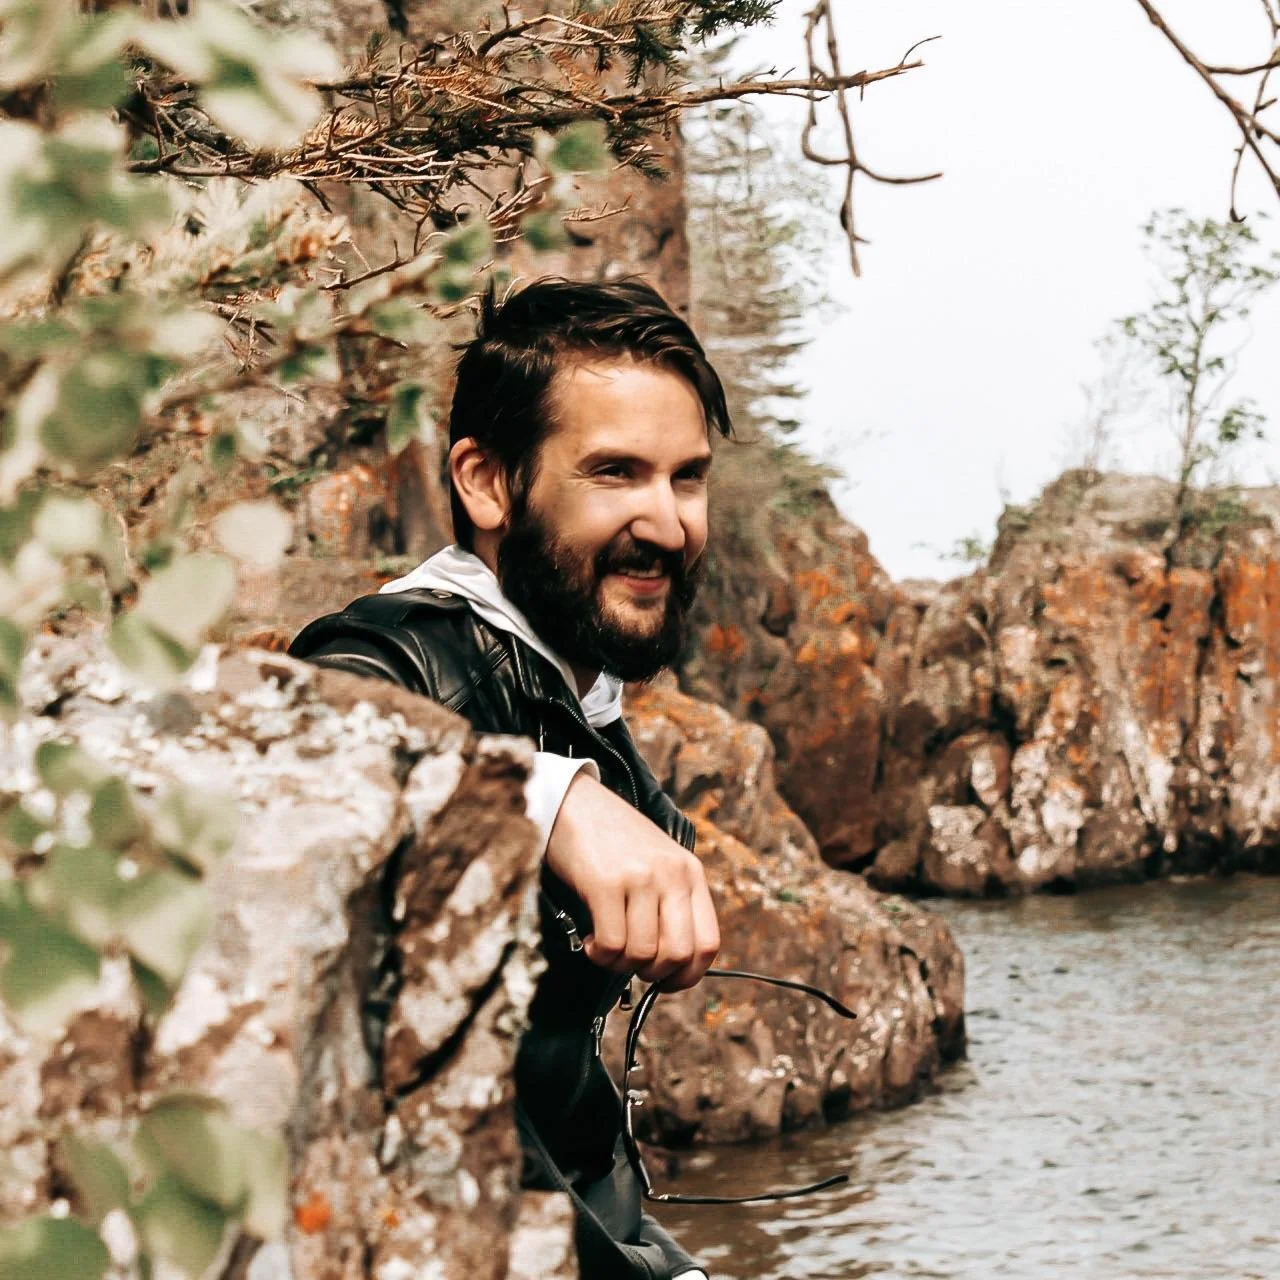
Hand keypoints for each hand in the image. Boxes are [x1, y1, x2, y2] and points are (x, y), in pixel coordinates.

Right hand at [546, 771, 718, 989]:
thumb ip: (671, 903)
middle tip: (631, 964)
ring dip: (620, 965)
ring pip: (642, 954)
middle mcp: (671, 875)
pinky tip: (591, 939)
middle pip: (678, 955)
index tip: (667, 981)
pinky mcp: (605, 884)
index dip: (689, 975)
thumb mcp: (658, 863)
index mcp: (690, 872)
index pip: (708, 943)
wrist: (574, 802)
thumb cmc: (613, 839)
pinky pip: (612, 944)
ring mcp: (640, 878)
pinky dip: (600, 954)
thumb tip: (670, 965)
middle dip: (653, 973)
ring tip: (606, 947)